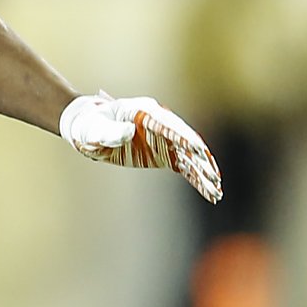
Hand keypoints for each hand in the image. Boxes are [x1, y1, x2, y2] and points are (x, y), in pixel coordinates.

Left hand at [59, 92, 221, 202]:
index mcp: (146, 112)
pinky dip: (197, 179)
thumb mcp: (96, 130)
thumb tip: (129, 133)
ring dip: (204, 172)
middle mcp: (162, 124)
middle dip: (201, 158)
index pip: (170, 125)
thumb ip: (111, 132)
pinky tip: (209, 193)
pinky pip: (185, 167)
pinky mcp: (165, 154)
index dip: (184, 137)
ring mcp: (166, 139)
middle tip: (214, 176)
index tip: (198, 150)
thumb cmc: (91, 126)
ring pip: (190, 156)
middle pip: (187, 141)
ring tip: (216, 190)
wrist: (89, 128)